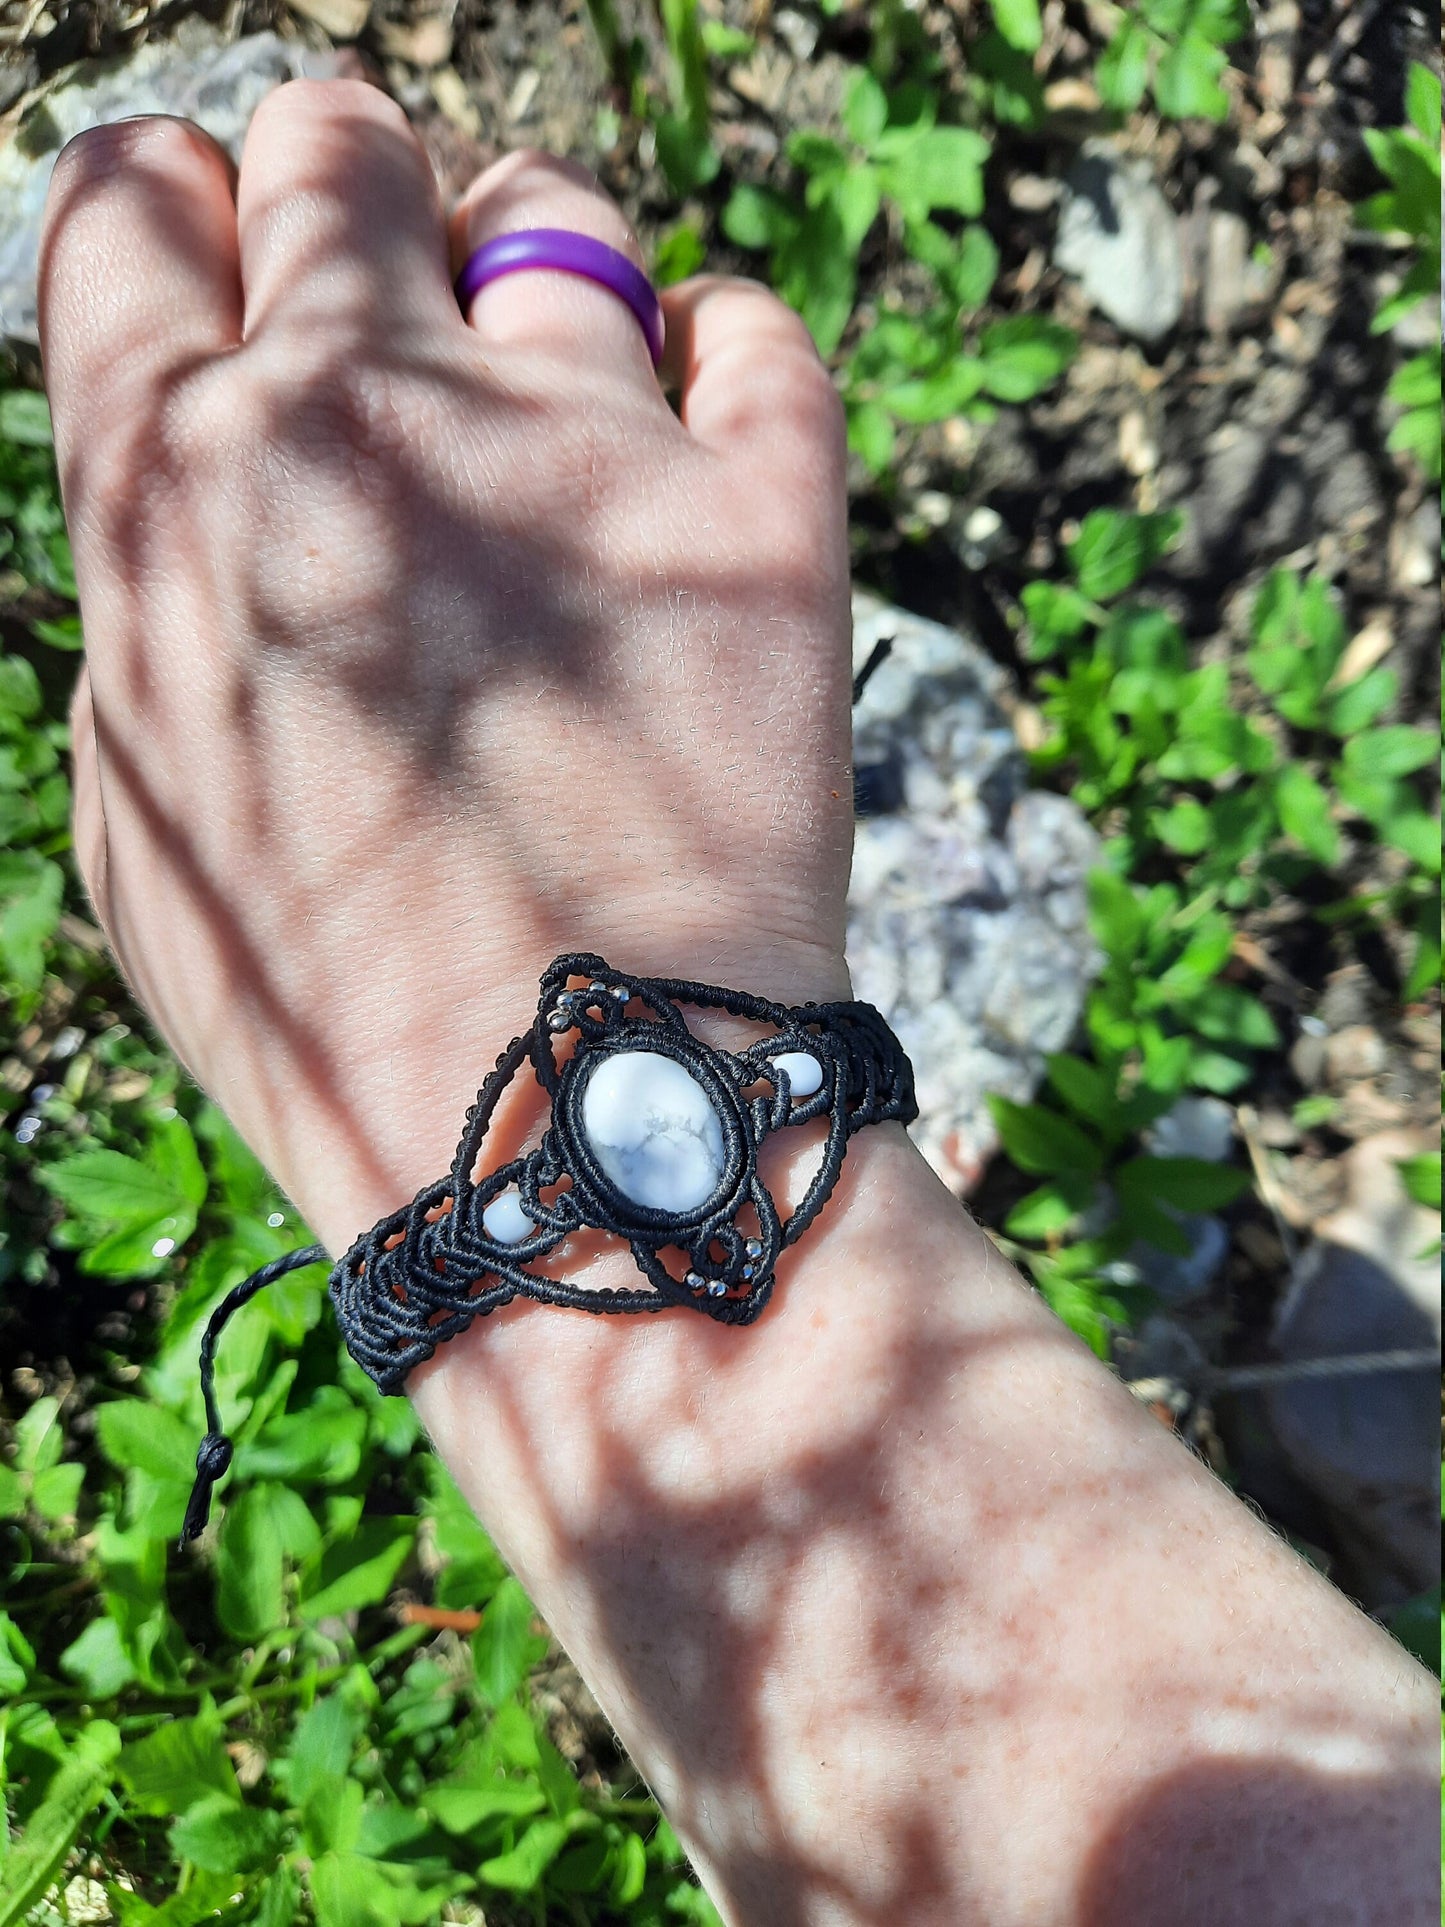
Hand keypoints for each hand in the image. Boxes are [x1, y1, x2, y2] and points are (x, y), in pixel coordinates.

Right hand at [39, 80, 853, 1247]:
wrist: (573, 1126)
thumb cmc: (330, 1003)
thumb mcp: (147, 807)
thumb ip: (153, 593)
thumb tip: (188, 461)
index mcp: (169, 484)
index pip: (133, 199)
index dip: (183, 212)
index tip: (229, 268)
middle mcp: (359, 415)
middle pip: (337, 143)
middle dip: (352, 195)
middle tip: (393, 307)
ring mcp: (574, 447)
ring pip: (551, 212)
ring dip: (539, 277)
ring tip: (557, 408)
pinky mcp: (760, 510)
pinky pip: (750, 330)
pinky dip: (723, 357)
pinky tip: (700, 437)